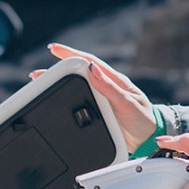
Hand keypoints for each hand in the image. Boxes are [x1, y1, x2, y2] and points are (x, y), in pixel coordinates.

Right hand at [30, 43, 156, 152]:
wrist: (150, 140)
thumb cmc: (144, 120)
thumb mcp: (128, 104)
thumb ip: (110, 88)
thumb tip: (92, 68)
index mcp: (114, 81)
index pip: (90, 61)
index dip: (71, 54)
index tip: (54, 49)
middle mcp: (106, 87)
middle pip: (78, 73)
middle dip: (57, 70)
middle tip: (38, 73)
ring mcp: (102, 99)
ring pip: (77, 87)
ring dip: (60, 84)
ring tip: (40, 84)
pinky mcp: (99, 112)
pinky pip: (80, 100)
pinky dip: (67, 96)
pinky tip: (57, 99)